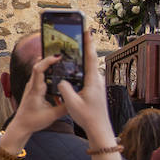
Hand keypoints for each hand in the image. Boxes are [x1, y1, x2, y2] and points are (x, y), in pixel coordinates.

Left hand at [1, 55, 68, 150]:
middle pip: (38, 65)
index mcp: (35, 90)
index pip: (38, 69)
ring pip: (38, 69)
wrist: (21, 126)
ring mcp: (31, 86)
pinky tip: (56, 72)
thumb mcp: (52, 116)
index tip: (58, 57)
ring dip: (48, 64)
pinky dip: (47, 71)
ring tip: (60, 61)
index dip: (48, 61)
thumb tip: (77, 99)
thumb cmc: (33, 121)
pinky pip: (39, 75)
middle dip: (50, 58)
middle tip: (62, 56)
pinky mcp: (32, 89)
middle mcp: (31, 85)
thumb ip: (65, 108)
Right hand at [56, 31, 113, 146]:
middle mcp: (98, 80)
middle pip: (90, 59)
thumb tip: (60, 80)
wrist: (99, 129)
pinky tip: (76, 69)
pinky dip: (83, 68)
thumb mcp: (72, 104)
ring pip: (89, 67)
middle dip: (85, 46)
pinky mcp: (96, 89)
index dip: (88, 43)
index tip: (87, 30)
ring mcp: (98, 84)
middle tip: (80, 34)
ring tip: (76, 48)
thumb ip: (64, 89)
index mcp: (93, 81)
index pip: (90, 57)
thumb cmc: (87, 117)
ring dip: (83, 58)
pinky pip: (89, 74)